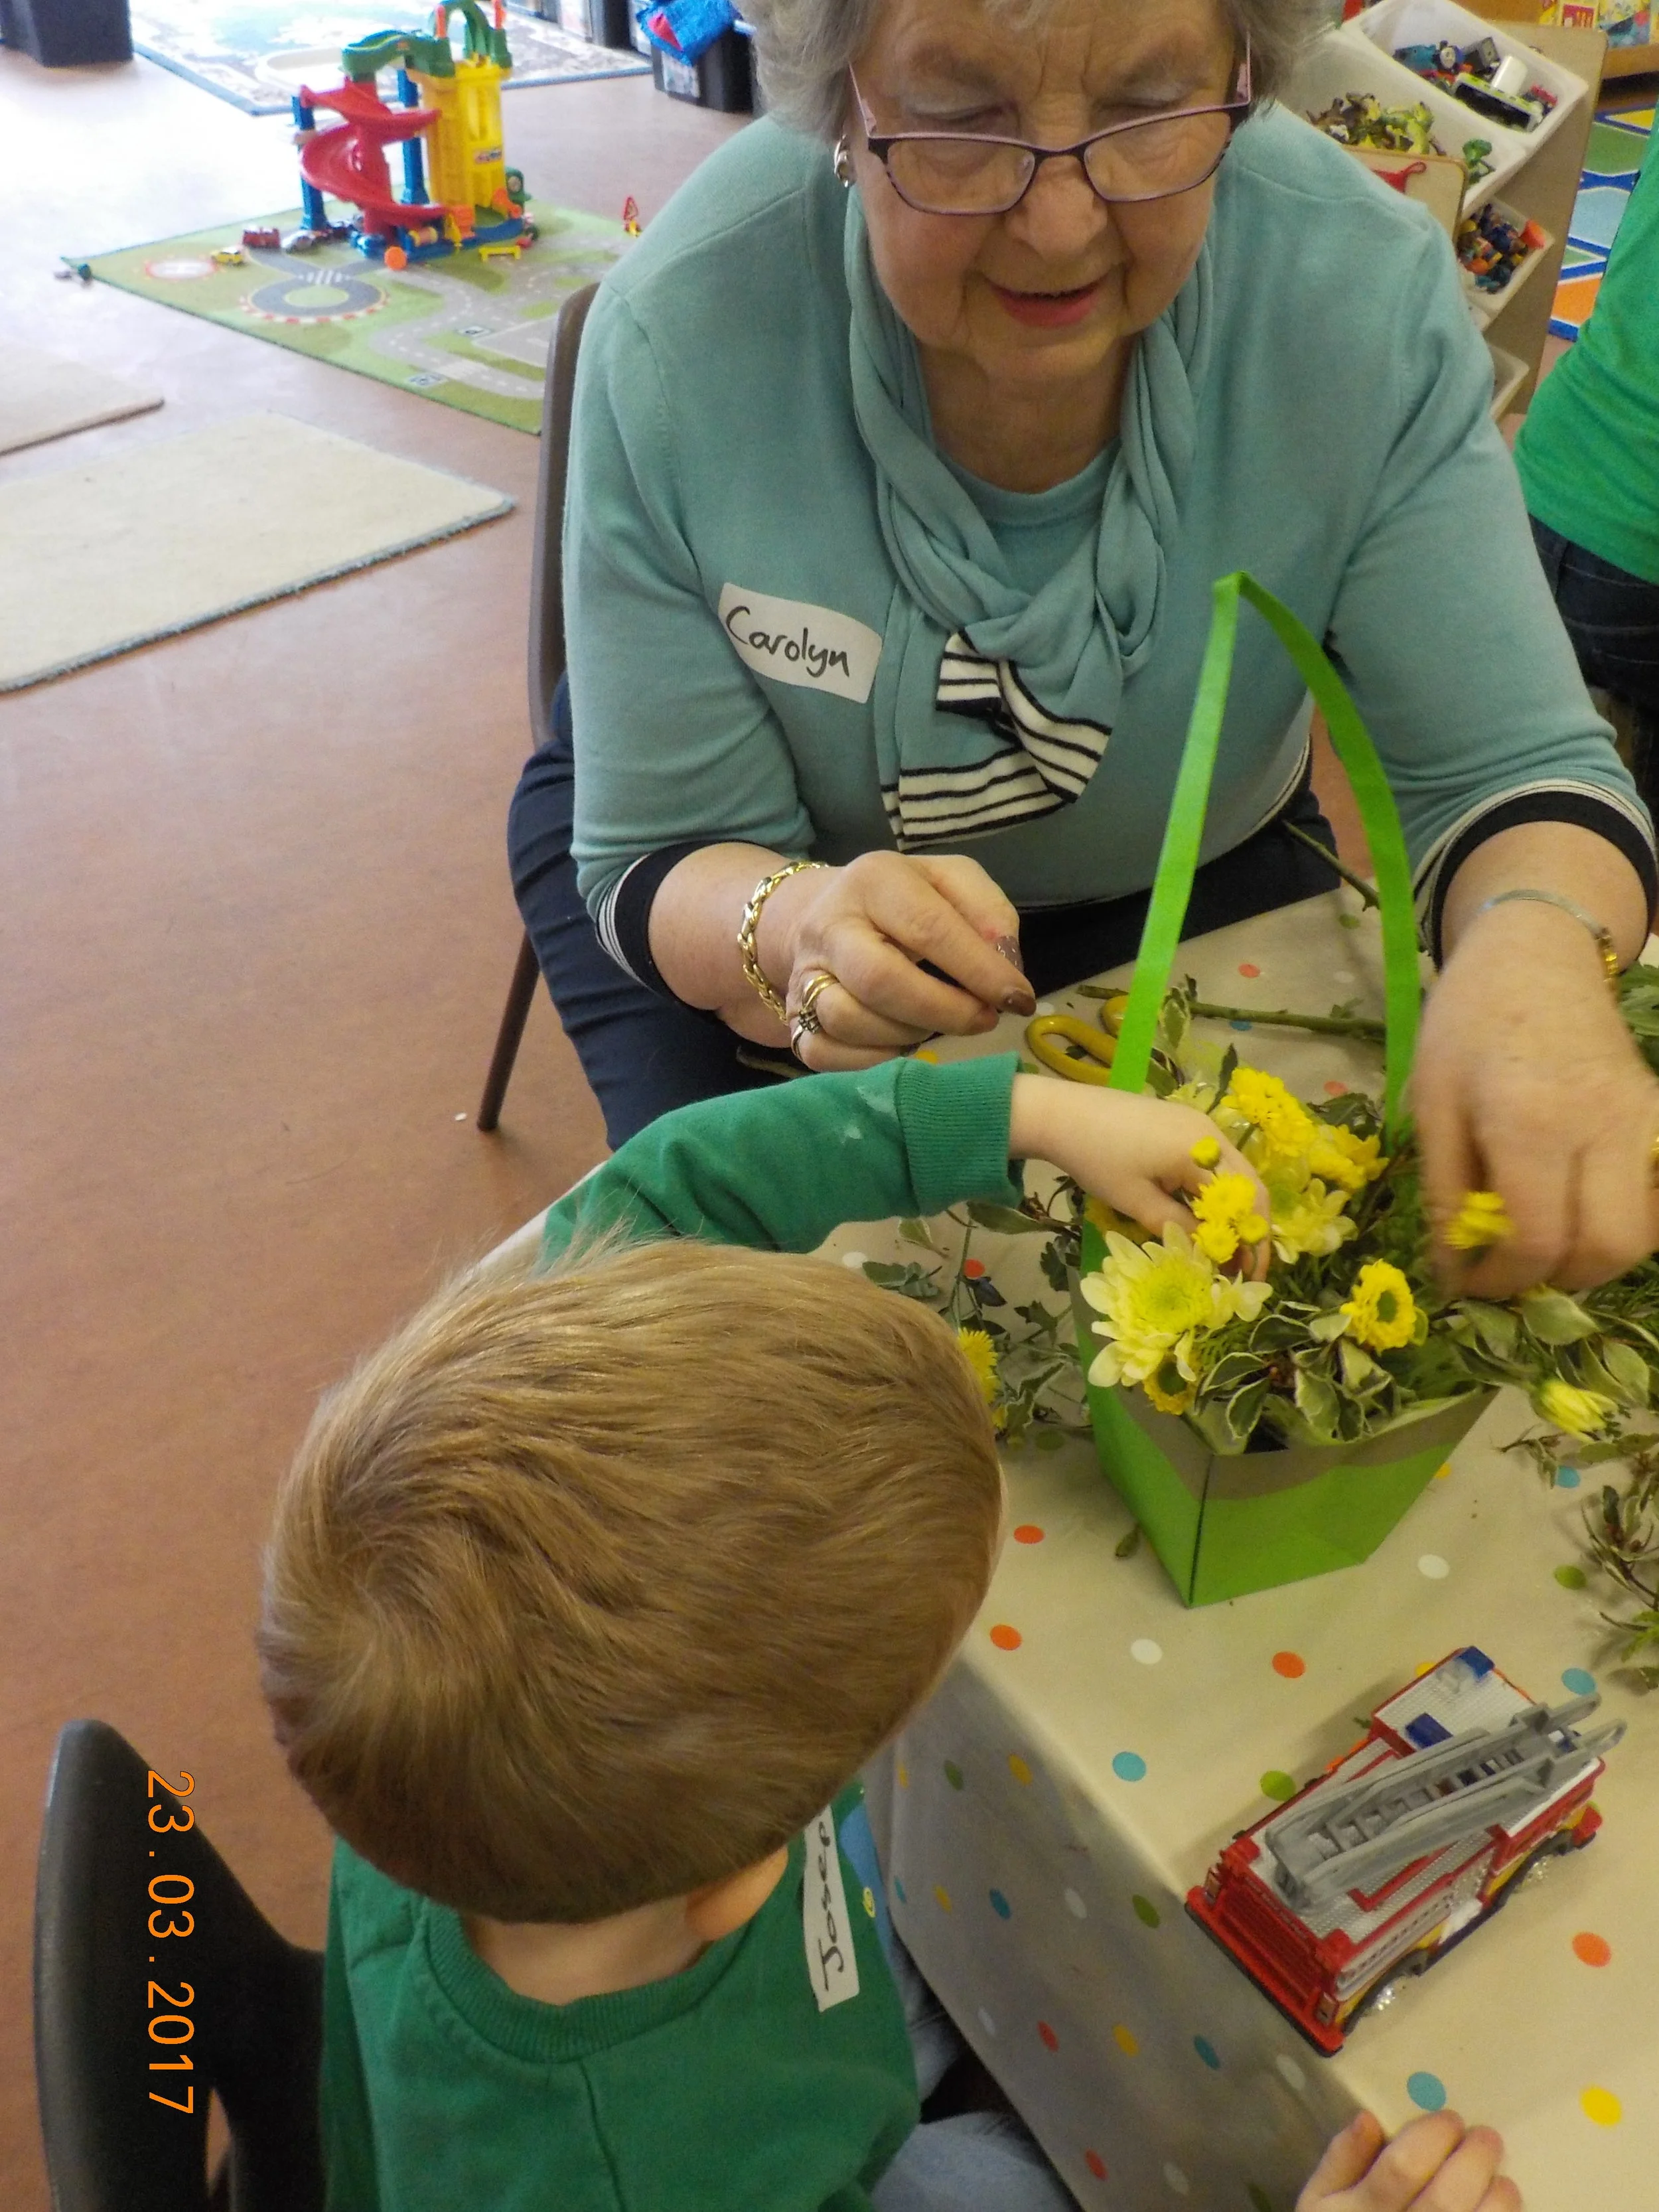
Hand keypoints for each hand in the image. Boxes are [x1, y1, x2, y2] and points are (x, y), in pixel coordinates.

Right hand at [760, 853, 1034, 1071]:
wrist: (825, 914)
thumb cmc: (904, 902)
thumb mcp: (950, 881)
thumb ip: (988, 910)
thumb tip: (1006, 963)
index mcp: (874, 880)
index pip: (929, 928)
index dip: (979, 970)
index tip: (1016, 998)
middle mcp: (830, 925)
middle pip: (881, 981)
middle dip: (944, 1011)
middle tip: (982, 1020)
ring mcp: (804, 974)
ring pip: (850, 1021)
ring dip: (909, 1035)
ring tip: (939, 1025)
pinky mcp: (792, 1016)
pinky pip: (824, 1053)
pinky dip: (872, 1061)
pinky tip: (903, 1044)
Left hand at [1009, 1076, 1270, 1268]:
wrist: (1061, 1113)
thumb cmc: (1097, 1158)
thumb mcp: (1136, 1202)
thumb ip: (1177, 1227)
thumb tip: (1210, 1253)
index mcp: (1202, 1151)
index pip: (1244, 1203)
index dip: (1250, 1243)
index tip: (1248, 1275)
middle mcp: (1211, 1132)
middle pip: (1248, 1186)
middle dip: (1249, 1229)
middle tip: (1240, 1266)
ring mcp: (1199, 1124)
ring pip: (1232, 1174)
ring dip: (1231, 1211)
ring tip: (1220, 1247)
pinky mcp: (1184, 1123)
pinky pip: (1213, 1162)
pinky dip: (1213, 1192)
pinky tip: (1201, 1216)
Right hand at [1298, 2111, 1518, 2211]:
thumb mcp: (1319, 2201)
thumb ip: (1341, 2159)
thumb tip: (1369, 2118)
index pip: (1402, 2168)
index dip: (1432, 2137)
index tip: (1451, 2119)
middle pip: (1446, 2200)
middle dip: (1474, 2161)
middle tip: (1486, 2138)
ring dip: (1497, 2201)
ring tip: (1503, 2182)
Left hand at [1413, 899, 1658, 1295]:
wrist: (1535, 955)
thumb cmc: (1468, 1024)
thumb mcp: (1433, 1103)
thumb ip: (1446, 1193)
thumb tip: (1453, 1273)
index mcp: (1531, 1120)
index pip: (1536, 1238)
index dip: (1500, 1280)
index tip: (1468, 1285)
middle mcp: (1603, 1125)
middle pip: (1606, 1247)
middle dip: (1555, 1278)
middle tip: (1511, 1270)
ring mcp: (1644, 1120)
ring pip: (1645, 1232)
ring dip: (1595, 1257)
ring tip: (1543, 1243)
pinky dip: (1631, 1223)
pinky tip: (1584, 1212)